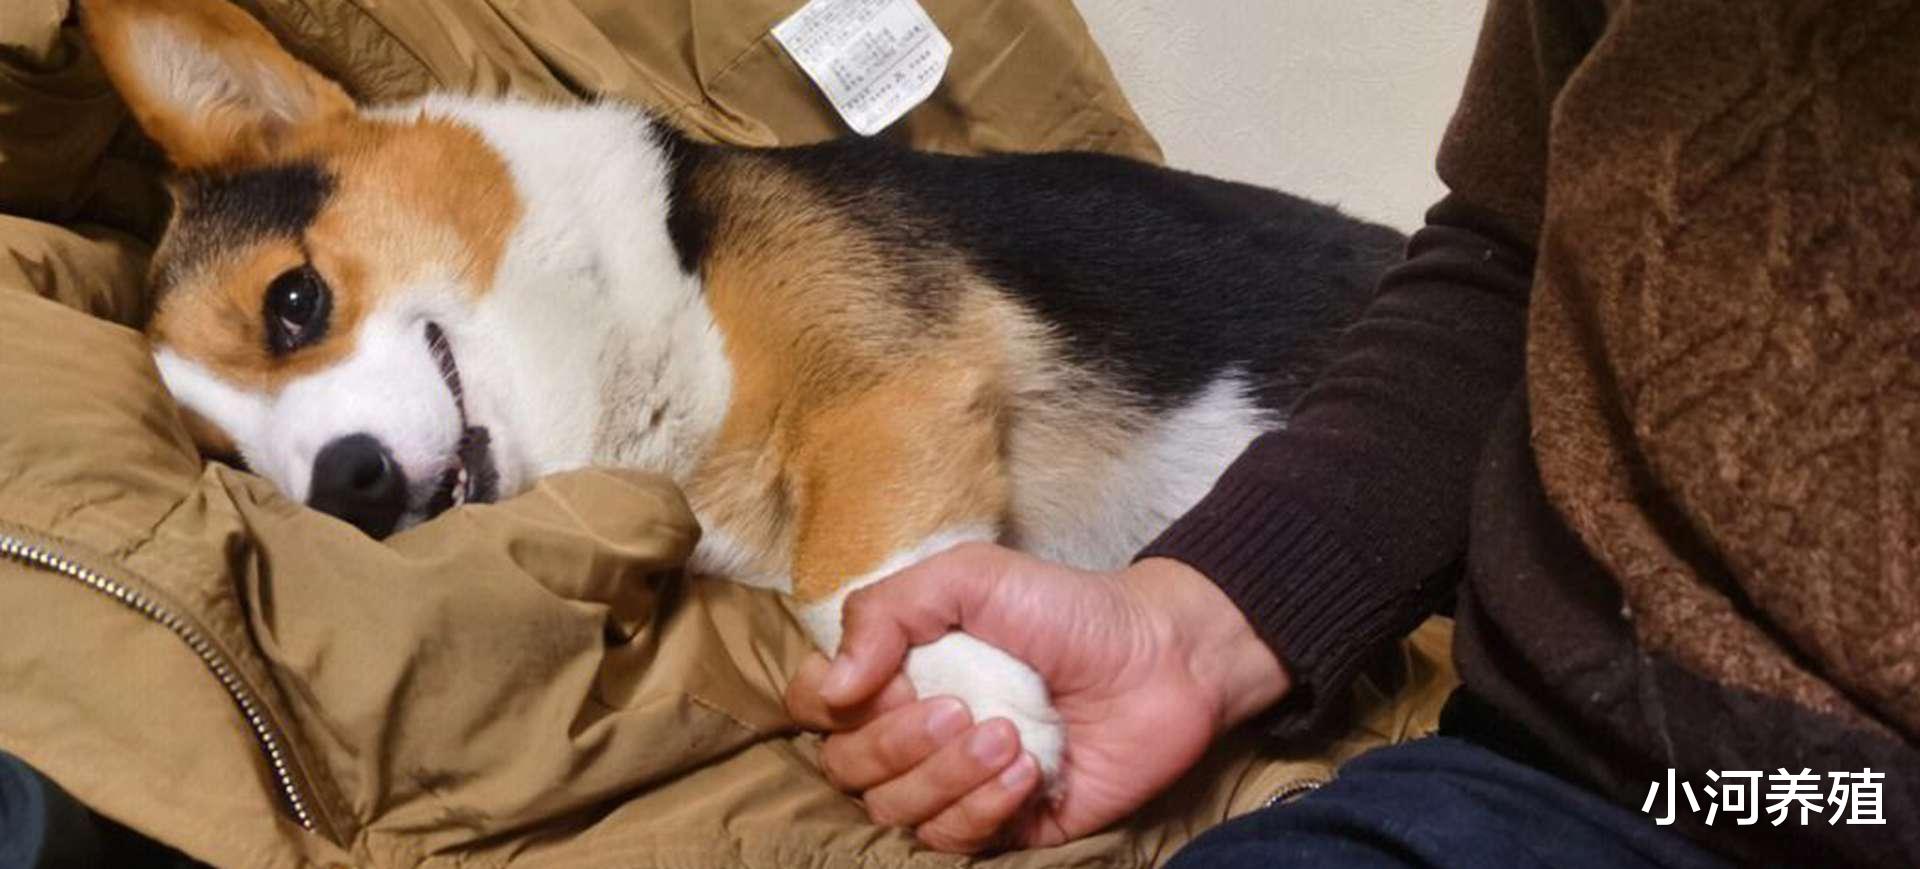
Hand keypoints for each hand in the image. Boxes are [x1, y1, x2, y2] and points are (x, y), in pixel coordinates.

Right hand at [785, 544, 1288, 851]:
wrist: (1161, 659)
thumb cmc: (1064, 609)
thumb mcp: (970, 578)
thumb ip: (886, 612)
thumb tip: (831, 688)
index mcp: (896, 670)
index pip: (816, 706)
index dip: (833, 704)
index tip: (890, 679)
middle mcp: (914, 731)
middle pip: (847, 769)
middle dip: (899, 745)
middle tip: (965, 709)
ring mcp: (956, 782)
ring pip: (897, 812)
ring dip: (948, 777)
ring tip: (1010, 737)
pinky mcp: (1003, 826)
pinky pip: (955, 842)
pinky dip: (985, 809)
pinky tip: (1029, 771)